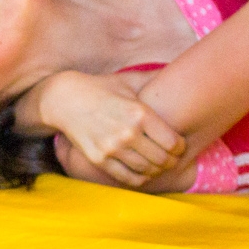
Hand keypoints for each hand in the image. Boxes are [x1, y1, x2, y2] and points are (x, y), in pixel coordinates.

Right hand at [39, 72, 184, 186]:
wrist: (65, 100)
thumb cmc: (103, 88)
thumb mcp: (129, 80)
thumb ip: (155, 78)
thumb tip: (182, 69)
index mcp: (140, 113)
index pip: (173, 141)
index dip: (181, 146)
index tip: (180, 144)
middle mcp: (127, 133)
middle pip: (163, 159)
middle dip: (173, 160)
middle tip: (174, 158)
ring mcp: (112, 148)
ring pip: (147, 170)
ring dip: (158, 170)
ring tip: (160, 165)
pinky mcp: (99, 160)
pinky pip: (128, 178)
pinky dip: (140, 179)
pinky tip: (143, 172)